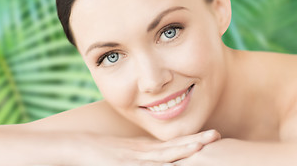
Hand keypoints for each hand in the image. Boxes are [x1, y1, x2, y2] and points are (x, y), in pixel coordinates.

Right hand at [60, 129, 220, 165]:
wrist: (79, 146)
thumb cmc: (101, 153)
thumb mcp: (125, 155)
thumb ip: (141, 158)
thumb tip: (160, 163)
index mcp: (145, 149)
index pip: (173, 146)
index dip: (192, 141)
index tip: (209, 137)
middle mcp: (143, 151)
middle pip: (174, 146)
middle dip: (196, 140)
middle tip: (217, 133)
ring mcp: (135, 157)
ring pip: (164, 153)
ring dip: (184, 148)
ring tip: (203, 143)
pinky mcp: (125, 163)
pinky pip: (147, 165)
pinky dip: (161, 165)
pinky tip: (174, 163)